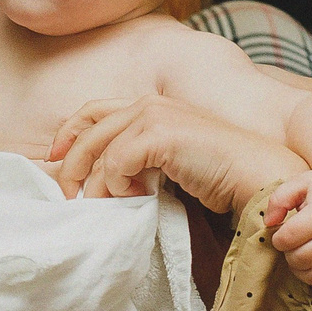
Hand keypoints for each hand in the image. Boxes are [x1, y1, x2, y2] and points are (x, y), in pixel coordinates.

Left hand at [49, 94, 303, 210]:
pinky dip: (116, 186)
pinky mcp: (160, 135)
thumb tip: (105, 181)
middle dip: (69, 165)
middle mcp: (149, 103)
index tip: (53, 159)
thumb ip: (142, 160)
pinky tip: (134, 198)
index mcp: (152, 105)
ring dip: (95, 185)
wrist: (258, 175)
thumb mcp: (172, 161)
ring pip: (100, 151)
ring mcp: (155, 115)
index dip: (69, 133)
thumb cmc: (221, 174)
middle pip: (89, 131)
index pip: (94, 111)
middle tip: (66, 196)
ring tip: (103, 206)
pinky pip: (116, 164)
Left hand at [263, 167, 311, 289]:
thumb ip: (278, 200)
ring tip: (303, 259)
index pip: (287, 239)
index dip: (278, 240)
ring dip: (305, 272)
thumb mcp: (301, 182)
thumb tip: (269, 222)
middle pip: (301, 260)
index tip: (282, 235)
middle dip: (290, 256)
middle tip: (293, 247)